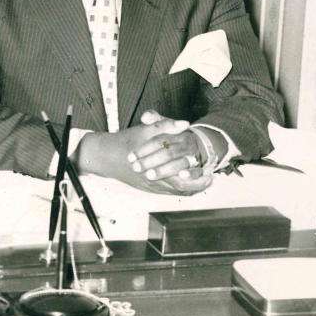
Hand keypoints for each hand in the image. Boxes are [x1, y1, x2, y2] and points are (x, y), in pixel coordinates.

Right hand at [75, 117, 203, 194]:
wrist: (105, 156)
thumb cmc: (126, 141)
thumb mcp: (145, 129)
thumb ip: (165, 124)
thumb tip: (185, 123)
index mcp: (156, 168)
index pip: (183, 180)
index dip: (198, 178)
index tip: (210, 173)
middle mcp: (154, 181)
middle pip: (182, 189)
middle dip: (198, 185)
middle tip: (210, 177)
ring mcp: (151, 186)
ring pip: (175, 192)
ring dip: (190, 186)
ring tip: (203, 179)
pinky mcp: (148, 188)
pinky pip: (168, 191)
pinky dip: (179, 186)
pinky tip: (186, 178)